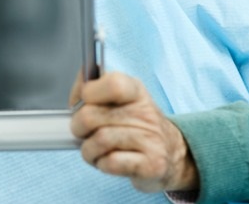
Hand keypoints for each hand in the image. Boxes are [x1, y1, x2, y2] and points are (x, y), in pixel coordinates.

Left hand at [70, 72, 198, 193]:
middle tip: (84, 132)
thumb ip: (94, 86)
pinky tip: (108, 161)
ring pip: (99, 141)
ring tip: (95, 149)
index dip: (88, 92)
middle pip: (91, 116)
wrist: (171, 152)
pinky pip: (110, 162)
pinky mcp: (152, 165)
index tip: (83, 101)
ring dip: (88, 149)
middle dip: (78, 127)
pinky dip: (101, 163)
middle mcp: (146, 114)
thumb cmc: (135, 124)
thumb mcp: (120, 98)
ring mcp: (151, 140)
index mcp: (136, 91)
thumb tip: (81, 82)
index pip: (113, 84)